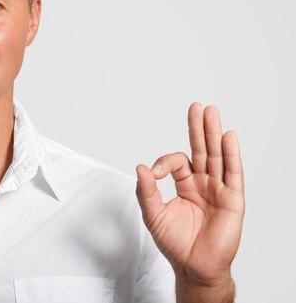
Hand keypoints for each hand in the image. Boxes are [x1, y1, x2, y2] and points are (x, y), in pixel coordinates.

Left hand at [135, 103, 244, 285]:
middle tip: (196, 106)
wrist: (194, 267)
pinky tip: (228, 137)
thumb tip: (140, 166)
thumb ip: (146, 191)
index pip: (177, 161)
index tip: (154, 172)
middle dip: (198, 128)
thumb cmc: (175, 243)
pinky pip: (233, 173)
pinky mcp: (232, 200)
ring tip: (211, 111)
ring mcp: (219, 190)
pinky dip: (231, 154)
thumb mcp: (153, 215)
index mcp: (185, 184)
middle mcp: (203, 183)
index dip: (164, 162)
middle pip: (201, 149)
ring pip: (217, 156)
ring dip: (214, 133)